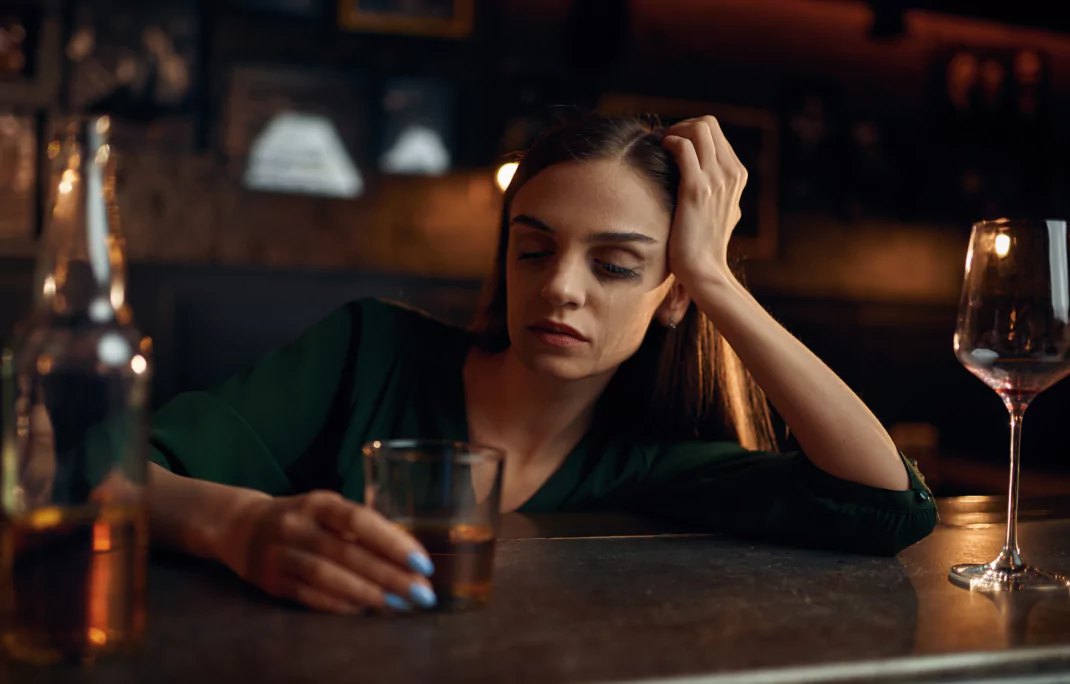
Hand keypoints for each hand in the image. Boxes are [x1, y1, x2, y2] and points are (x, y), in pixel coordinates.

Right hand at [218, 490, 436, 613]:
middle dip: (390, 576)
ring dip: (367, 593)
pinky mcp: (271, 580)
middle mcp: (298, 525)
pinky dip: (339, 604)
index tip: (422, 562)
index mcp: (319, 502)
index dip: (392, 542)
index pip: (360, 521)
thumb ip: (360, 527)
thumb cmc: (303, 517)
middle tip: (421, 593)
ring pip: (327, 576)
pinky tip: (363, 611)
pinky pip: (309, 595)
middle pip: (348, 553)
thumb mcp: (328, 509)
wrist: (240, 525)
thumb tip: (407, 555)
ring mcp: (281, 553)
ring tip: (397, 605)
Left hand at [662, 115, 747, 287]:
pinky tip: (660, 153)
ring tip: (660, 147)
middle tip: (663, 142)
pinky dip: (669, 143)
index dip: (689, 131)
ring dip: (673, 132)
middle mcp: (731, 173)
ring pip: (698, 130)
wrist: (703, 270)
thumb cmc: (704, 243)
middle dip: (681, 126)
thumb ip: (719, 190)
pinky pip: (684, 148)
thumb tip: (706, 176)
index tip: (671, 143)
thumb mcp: (721, 211)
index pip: (715, 131)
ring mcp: (716, 180)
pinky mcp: (697, 189)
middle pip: (708, 124)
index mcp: (737, 175)